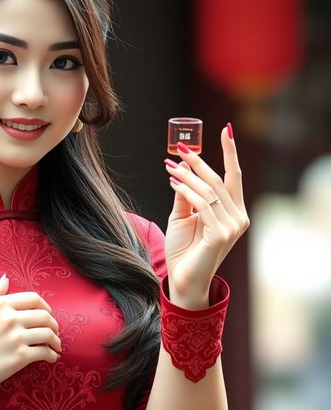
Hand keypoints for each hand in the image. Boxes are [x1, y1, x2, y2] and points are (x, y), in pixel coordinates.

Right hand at [0, 274, 61, 397]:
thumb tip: (6, 278)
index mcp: (0, 305)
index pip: (33, 298)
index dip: (45, 305)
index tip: (48, 313)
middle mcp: (10, 318)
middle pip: (45, 316)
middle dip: (54, 324)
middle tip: (55, 331)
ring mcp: (16, 338)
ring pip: (48, 334)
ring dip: (56, 340)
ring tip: (56, 345)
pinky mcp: (20, 357)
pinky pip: (45, 352)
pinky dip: (52, 355)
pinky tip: (51, 357)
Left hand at [163, 124, 249, 305]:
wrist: (182, 278)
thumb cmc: (183, 248)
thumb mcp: (183, 215)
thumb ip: (186, 194)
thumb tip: (181, 168)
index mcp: (234, 211)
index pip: (233, 177)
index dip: (230, 153)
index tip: (225, 130)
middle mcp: (238, 217)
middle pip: (219, 180)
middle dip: (199, 161)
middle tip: (179, 148)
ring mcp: (232, 227)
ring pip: (209, 191)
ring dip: (188, 175)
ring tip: (170, 166)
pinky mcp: (220, 235)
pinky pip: (202, 205)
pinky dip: (187, 191)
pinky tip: (173, 182)